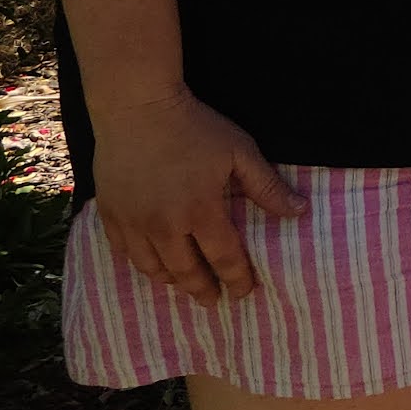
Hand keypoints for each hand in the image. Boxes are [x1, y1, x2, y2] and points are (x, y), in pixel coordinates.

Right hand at [88, 86, 301, 303]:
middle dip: (203, 290)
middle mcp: (164, 225)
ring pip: (151, 267)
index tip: (245, 293)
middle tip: (214, 302)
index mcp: (200, 211)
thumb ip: (267, 187)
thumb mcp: (240, 152)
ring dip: (171, 281)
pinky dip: (140, 264)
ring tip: (184, 286)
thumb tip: (300, 212)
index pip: (224, 258)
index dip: (237, 279)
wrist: (137, 107)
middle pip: (185, 272)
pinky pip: (124, 252)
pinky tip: (150, 265)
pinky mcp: (110, 213)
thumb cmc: (194, 127)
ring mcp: (133, 222)